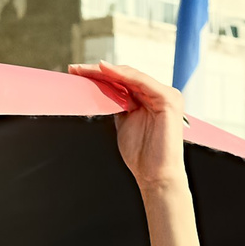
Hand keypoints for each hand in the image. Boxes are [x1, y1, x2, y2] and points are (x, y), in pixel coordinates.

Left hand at [70, 60, 185, 192]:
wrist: (155, 175)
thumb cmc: (142, 155)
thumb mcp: (124, 123)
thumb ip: (118, 106)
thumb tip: (102, 93)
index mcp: (150, 98)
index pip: (123, 81)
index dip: (100, 77)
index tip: (77, 74)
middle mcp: (159, 94)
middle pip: (126, 76)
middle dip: (98, 72)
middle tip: (75, 69)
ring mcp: (166, 95)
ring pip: (131, 76)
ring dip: (106, 71)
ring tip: (85, 69)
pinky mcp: (169, 100)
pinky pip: (141, 82)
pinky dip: (122, 75)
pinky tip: (105, 70)